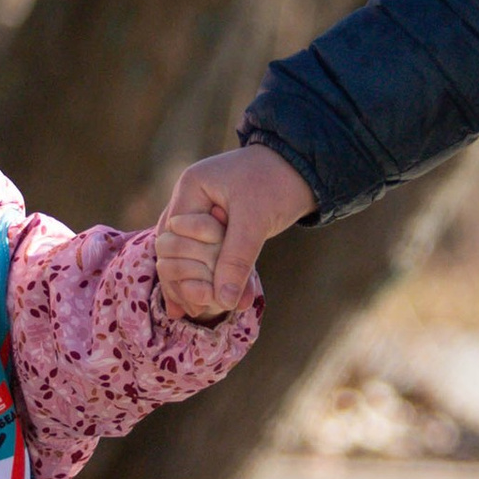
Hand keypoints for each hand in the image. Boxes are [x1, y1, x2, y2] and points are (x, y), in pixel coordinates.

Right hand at [154, 145, 314, 320]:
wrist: (305, 166)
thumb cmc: (278, 182)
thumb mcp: (255, 220)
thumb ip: (237, 259)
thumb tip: (223, 300)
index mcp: (192, 187)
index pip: (172, 236)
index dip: (185, 269)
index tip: (202, 298)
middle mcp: (191, 199)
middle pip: (173, 246)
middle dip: (186, 278)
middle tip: (198, 309)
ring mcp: (202, 210)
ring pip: (187, 252)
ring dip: (196, 280)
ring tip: (198, 311)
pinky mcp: (218, 223)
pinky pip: (205, 252)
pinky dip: (210, 274)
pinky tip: (207, 301)